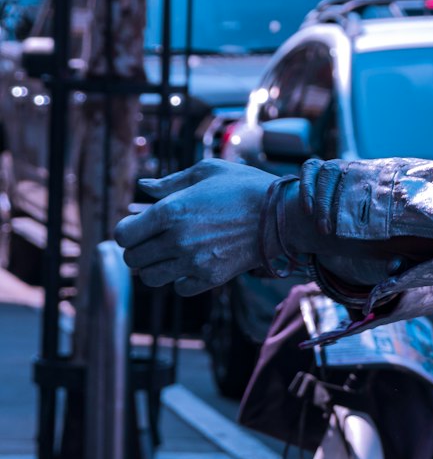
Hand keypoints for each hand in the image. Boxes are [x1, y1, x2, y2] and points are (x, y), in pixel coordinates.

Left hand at [115, 158, 277, 295]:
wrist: (282, 214)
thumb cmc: (244, 186)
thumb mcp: (206, 171)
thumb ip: (169, 181)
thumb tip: (143, 186)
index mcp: (170, 210)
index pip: (124, 235)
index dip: (127, 231)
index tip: (138, 226)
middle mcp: (177, 239)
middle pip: (133, 258)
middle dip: (139, 248)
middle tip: (154, 240)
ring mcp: (194, 262)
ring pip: (150, 278)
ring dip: (155, 267)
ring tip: (170, 254)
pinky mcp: (211, 278)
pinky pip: (179, 288)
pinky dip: (180, 279)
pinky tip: (191, 264)